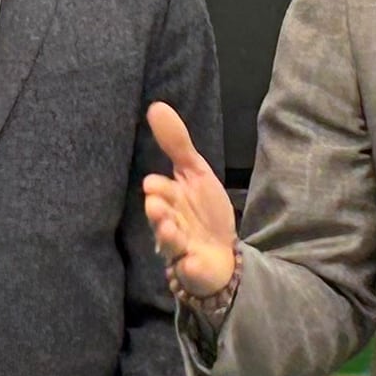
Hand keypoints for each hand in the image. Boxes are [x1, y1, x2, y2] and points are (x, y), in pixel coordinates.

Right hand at [140, 103, 237, 318]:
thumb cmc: (203, 211)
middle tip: (156, 204)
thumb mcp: (196, 173)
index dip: (159, 188)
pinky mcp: (191, 269)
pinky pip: (187, 268)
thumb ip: (177, 144)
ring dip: (168, 235)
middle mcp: (169, 223)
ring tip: (168, 228)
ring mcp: (179, 248)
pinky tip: (190, 261)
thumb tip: (155, 106)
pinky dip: (188, 265)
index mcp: (169, 199)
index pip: (160, 191)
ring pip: (169, 243)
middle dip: (159, 212)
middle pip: (160, 218)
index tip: (154, 184)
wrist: (221, 253)